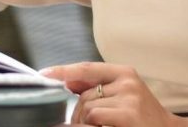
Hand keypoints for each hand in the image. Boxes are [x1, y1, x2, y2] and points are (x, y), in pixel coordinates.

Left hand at [42, 62, 185, 126]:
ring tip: (103, 126)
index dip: (63, 71)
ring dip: (87, 123)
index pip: (87, 68)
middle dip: (78, 112)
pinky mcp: (128, 114)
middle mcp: (127, 81)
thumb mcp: (124, 96)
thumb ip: (99, 88)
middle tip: (89, 124)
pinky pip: (94, 118)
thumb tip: (68, 82)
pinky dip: (93, 126)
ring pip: (87, 108)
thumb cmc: (143, 118)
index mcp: (125, 73)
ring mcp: (128, 97)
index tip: (44, 74)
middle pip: (84, 94)